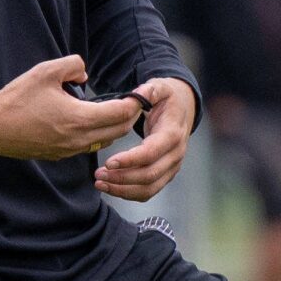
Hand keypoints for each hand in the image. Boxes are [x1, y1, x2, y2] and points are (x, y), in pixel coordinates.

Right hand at [0, 56, 142, 160]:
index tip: (138, 94)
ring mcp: (69, 150)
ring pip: (104, 141)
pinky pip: (87, 147)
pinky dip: (97, 136)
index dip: (134, 103)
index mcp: (80, 118)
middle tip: (132, 103)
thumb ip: (73, 65)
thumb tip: (84, 74)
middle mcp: (79, 139)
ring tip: (112, 112)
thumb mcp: (46, 71)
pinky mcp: (59, 155)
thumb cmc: (17, 99)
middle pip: (119, 131)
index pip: (121, 113)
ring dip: (114, 128)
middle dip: (129, 117)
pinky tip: (89, 123)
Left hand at [96, 76, 195, 201]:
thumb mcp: (160, 87)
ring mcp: (172, 167)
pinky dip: (128, 193)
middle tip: (98, 174)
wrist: (182, 110)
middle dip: (122, 178)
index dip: (130, 160)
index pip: (151, 153)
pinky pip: (148, 191)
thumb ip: (150, 89)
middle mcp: (176, 154)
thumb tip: (139, 94)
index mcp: (173, 133)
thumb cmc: (166, 99)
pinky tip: (110, 187)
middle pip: (149, 175)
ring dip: (123, 190)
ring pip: (149, 188)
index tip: (108, 162)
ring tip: (100, 183)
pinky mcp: (165, 175)